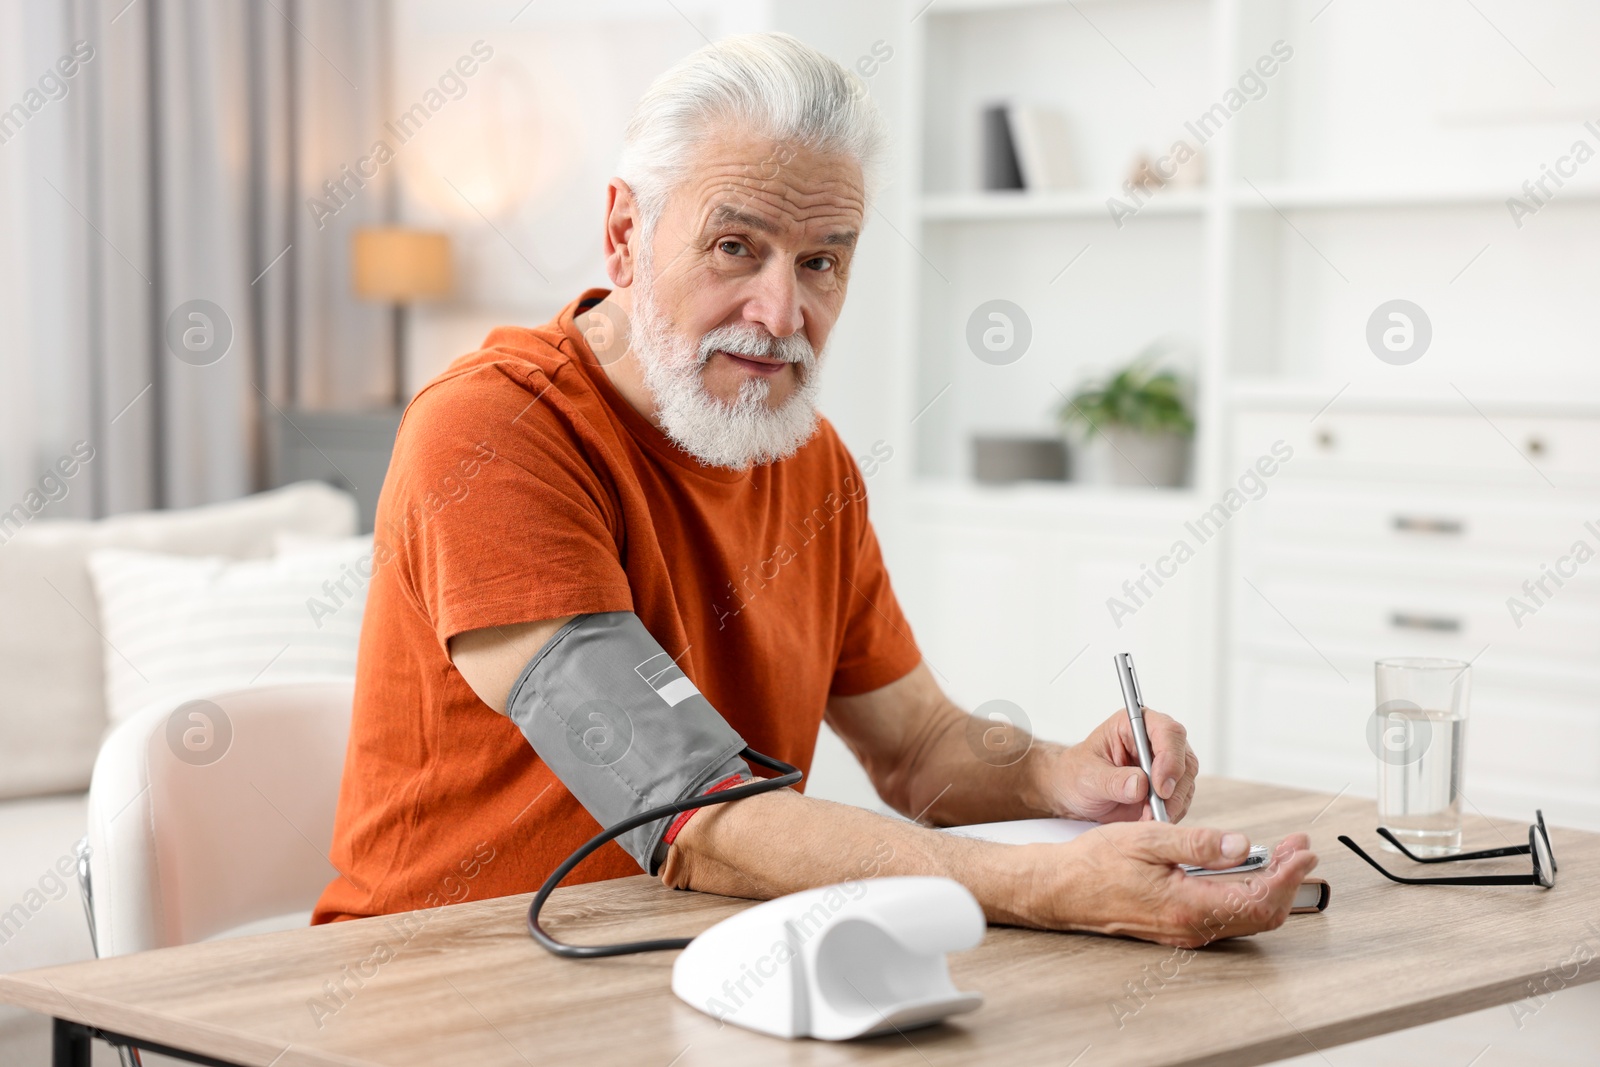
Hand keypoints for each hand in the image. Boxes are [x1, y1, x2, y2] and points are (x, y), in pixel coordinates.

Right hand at [1020, 823, 1318, 947]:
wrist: (1061, 888)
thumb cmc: (1095, 863)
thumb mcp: (1148, 839)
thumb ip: (1199, 844)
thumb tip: (1242, 844)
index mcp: (1187, 905)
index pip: (1258, 899)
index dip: (1288, 874)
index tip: (1302, 850)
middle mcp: (1191, 926)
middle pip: (1261, 914)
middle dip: (1287, 879)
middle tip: (1299, 848)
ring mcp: (1185, 930)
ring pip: (1246, 917)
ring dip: (1269, 886)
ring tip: (1280, 854)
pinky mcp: (1178, 926)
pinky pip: (1225, 916)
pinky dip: (1246, 893)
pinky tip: (1245, 870)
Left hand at [1048, 706, 1199, 822]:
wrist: (1074, 793)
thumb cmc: (1077, 775)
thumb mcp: (1087, 777)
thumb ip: (1113, 780)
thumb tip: (1140, 784)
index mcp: (1133, 725)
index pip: (1166, 731)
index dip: (1170, 757)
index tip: (1160, 787)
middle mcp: (1154, 741)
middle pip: (1184, 759)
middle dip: (1174, 789)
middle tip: (1157, 810)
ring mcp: (1164, 764)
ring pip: (1186, 783)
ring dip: (1171, 805)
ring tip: (1145, 817)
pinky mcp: (1167, 787)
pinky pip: (1181, 801)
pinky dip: (1169, 813)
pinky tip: (1148, 819)